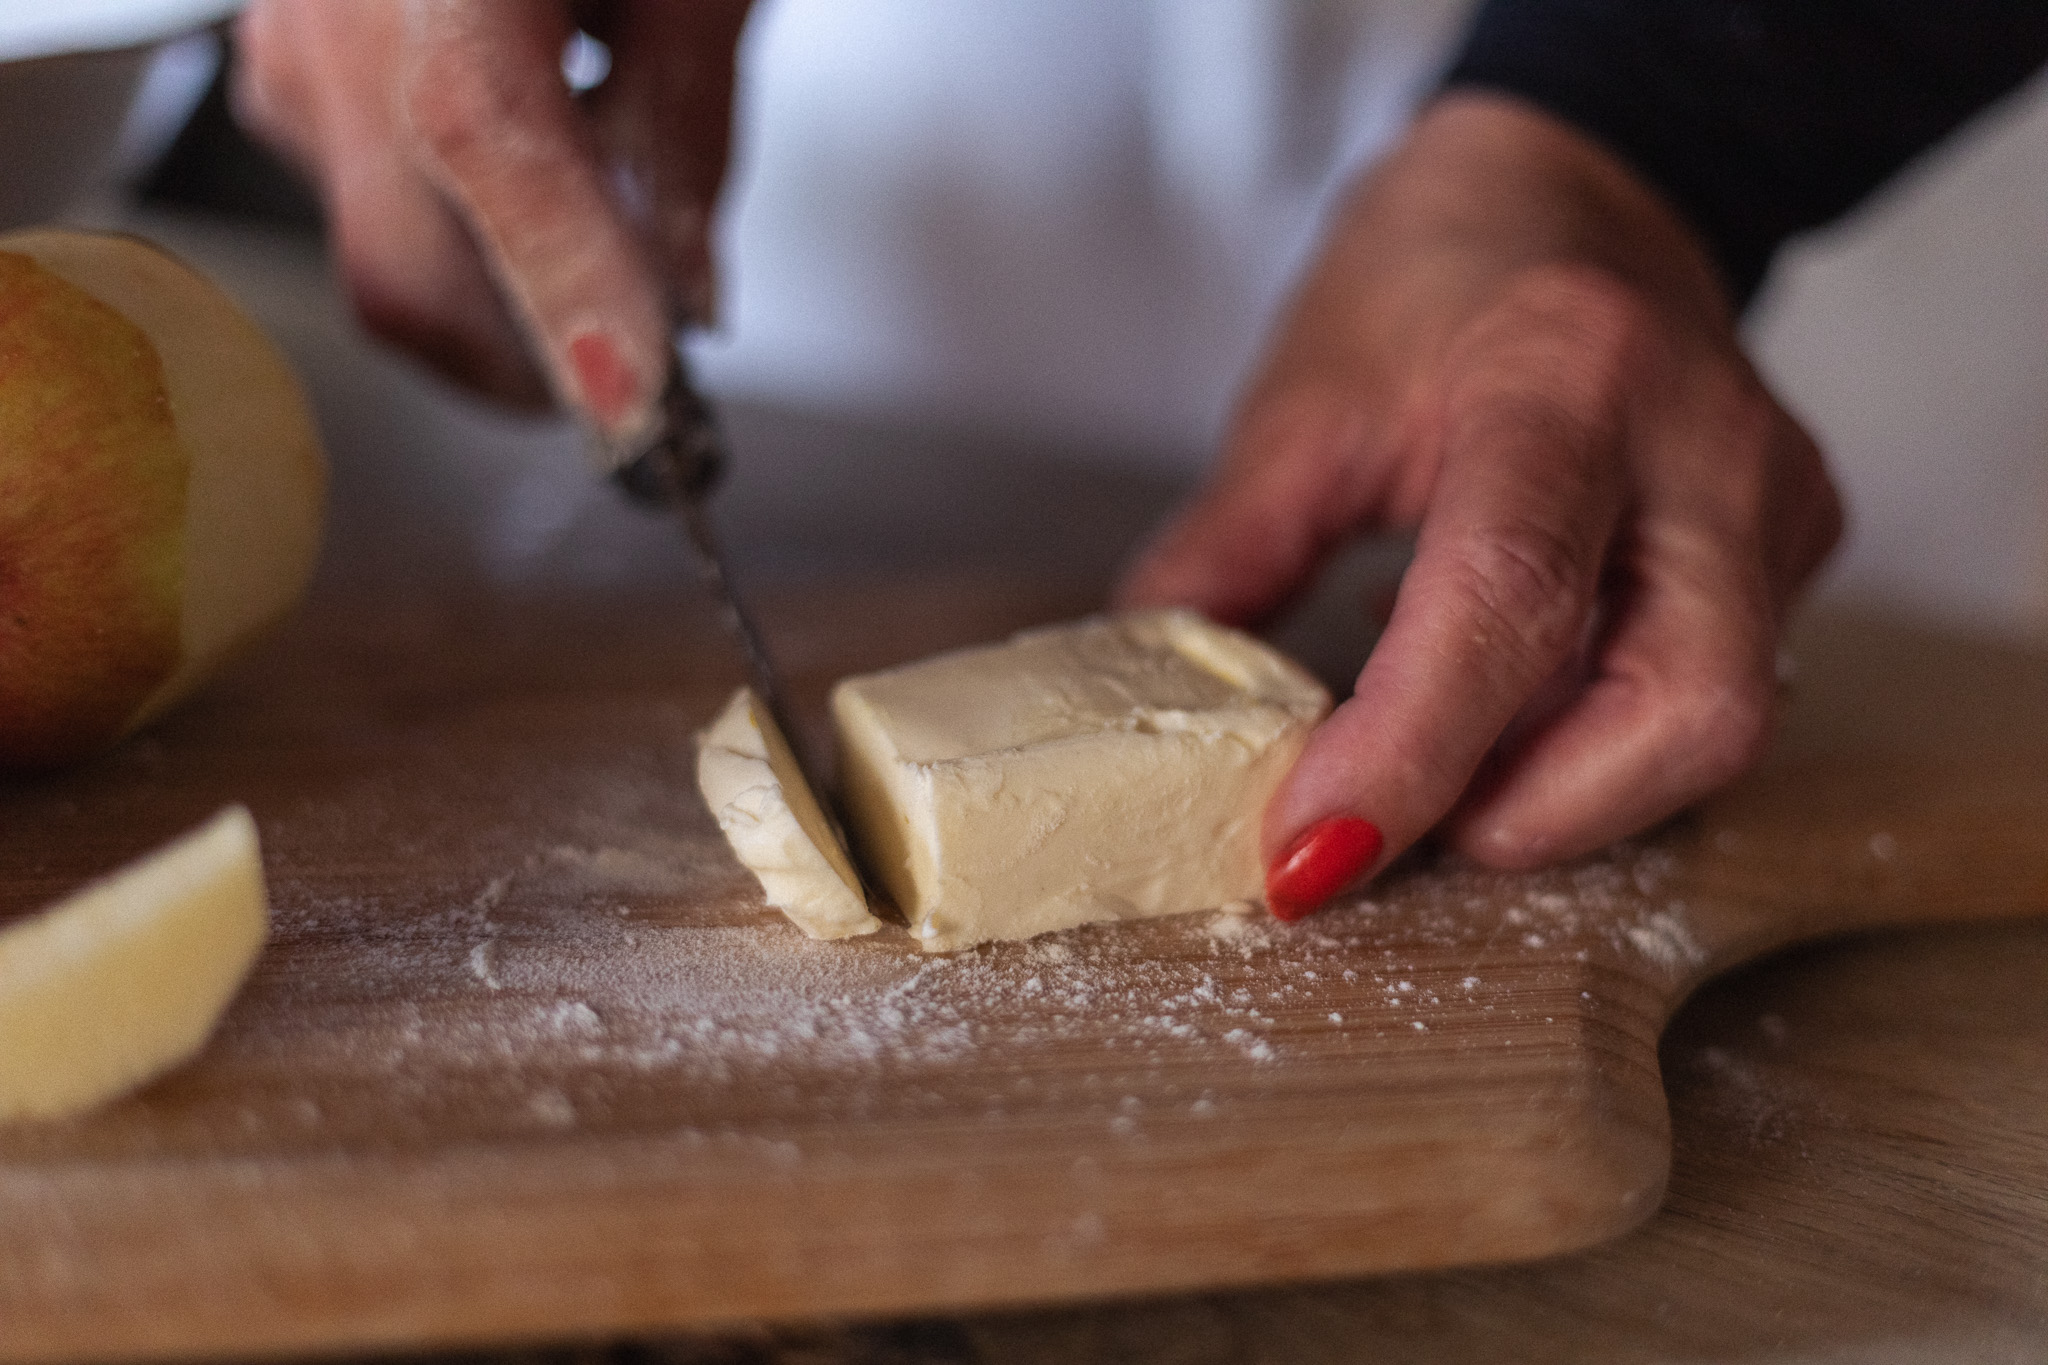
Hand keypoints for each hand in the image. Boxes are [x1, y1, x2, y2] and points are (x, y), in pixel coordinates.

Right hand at [235, 0, 751, 446]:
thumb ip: (690, 130)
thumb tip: (687, 292)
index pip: (498, 151)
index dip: (568, 292)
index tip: (632, 405)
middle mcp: (343, 13)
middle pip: (415, 266)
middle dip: (540, 357)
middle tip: (645, 375)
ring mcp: (294, 44)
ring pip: (384, 254)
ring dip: (502, 298)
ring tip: (601, 242)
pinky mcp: (281, 64)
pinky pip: (364, 198)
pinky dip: (458, 232)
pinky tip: (534, 174)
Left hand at [1117, 92, 1842, 912]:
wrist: (1577, 189)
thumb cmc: (1433, 276)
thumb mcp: (1303, 403)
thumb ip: (1224, 559)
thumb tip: (1146, 700)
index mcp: (1564, 373)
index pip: (1507, 598)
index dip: (1408, 755)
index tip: (1309, 854)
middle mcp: (1704, 440)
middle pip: (1682, 707)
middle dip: (1528, 814)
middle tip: (1394, 826)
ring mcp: (1773, 498)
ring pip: (1712, 727)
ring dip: (1559, 791)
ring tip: (1439, 756)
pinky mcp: (1794, 545)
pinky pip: (1709, 696)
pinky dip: (1593, 744)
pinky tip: (1508, 704)